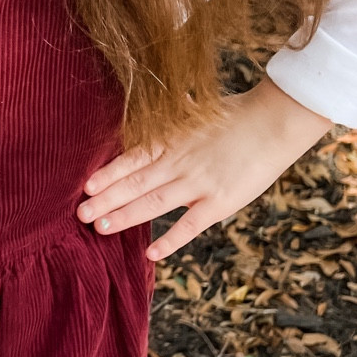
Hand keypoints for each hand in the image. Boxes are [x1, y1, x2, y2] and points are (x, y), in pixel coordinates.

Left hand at [78, 78, 332, 259]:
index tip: (86, 186)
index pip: (133, 159)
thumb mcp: (198, 110)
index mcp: (173, 140)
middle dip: (106, 200)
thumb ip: (173, 116)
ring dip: (125, 217)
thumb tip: (155, 101)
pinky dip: (170, 241)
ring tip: (100, 229)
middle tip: (79, 214)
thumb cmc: (238, 114)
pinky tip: (151, 254)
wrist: (276, 121)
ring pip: (154, 204)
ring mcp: (199, 184)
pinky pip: (190, 226)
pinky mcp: (220, 202)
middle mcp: (180, 163)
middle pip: (136, 184)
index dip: (108, 173)